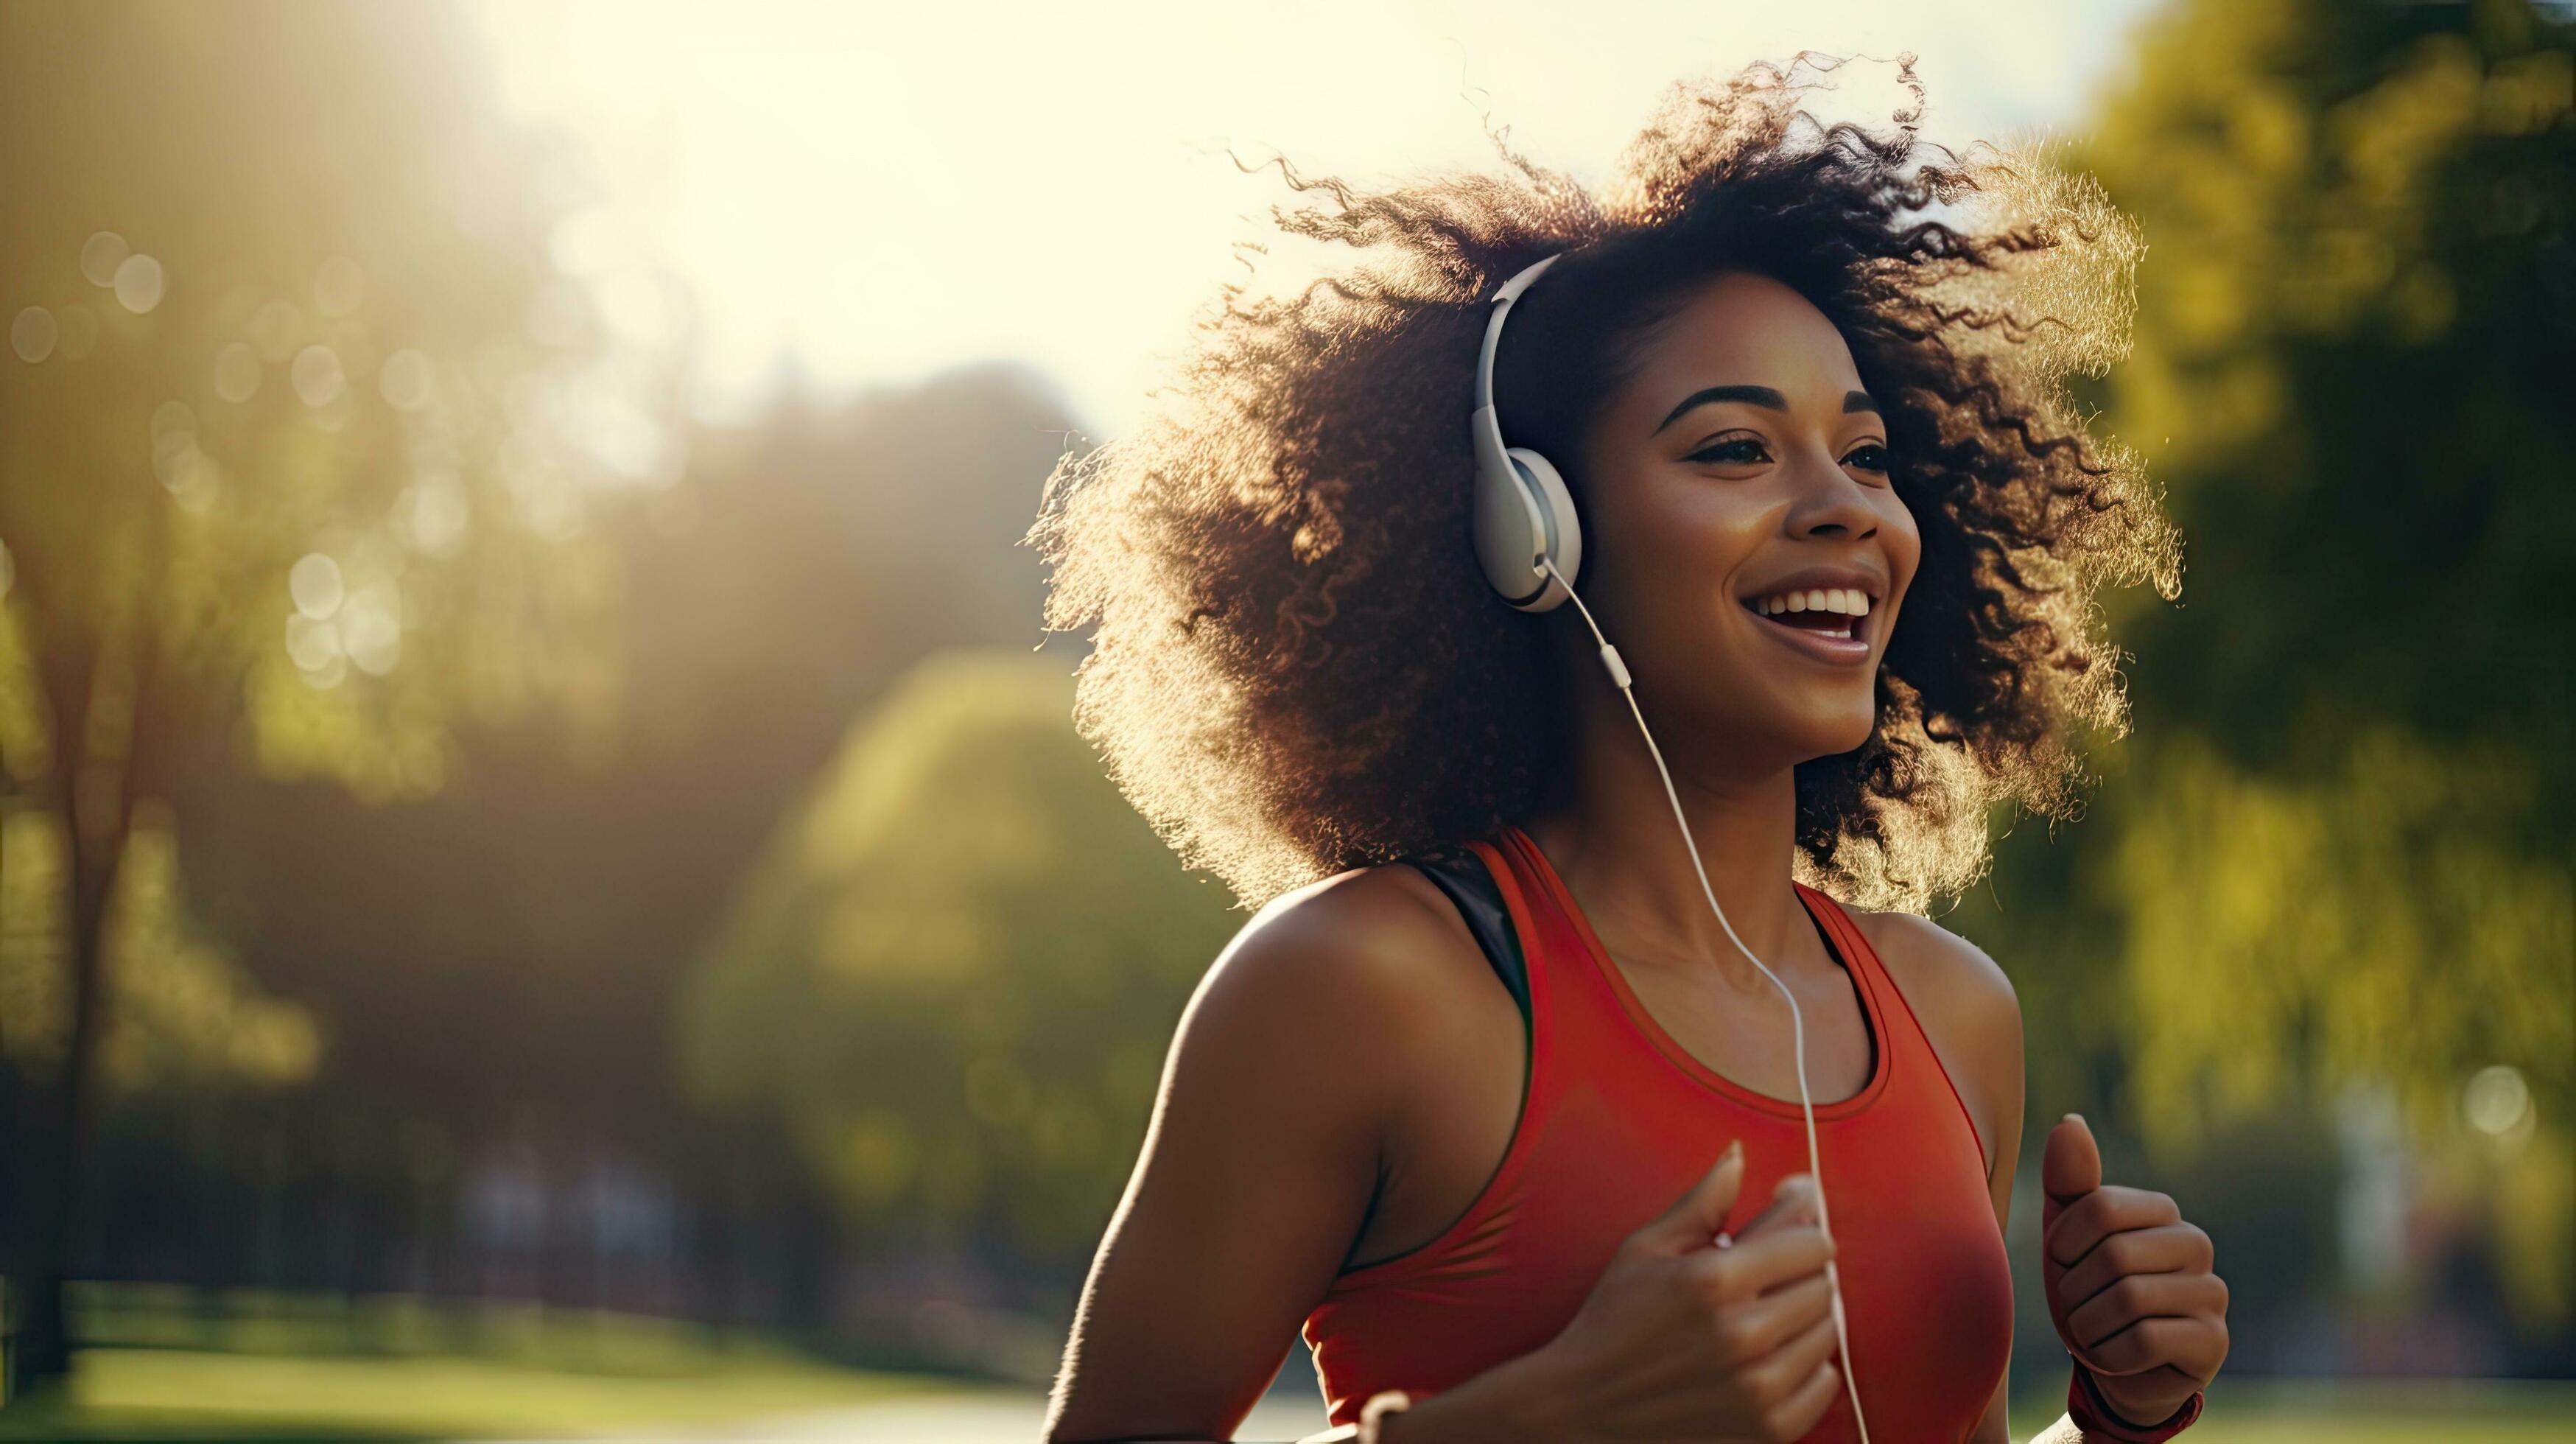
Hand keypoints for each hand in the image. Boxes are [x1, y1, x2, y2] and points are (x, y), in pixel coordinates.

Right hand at [1529, 1141, 1845, 1442]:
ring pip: (1827, 1333)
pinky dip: (1807, 1367)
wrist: (1584, 1408)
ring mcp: (1759, 1388)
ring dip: (1804, 1320)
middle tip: (1768, 1275)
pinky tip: (1769, 1357)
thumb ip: (1702, 1202)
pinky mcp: (1767, 1429)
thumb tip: (1738, 1154)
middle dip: (1801, 1272)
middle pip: (1824, 1285)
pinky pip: (1824, 1382)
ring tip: (1762, 1316)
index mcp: (1715, 1279)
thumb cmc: (1611, 1322)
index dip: (1805, 1228)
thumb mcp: (1645, 1249)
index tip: (1792, 1228)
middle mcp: (1744, 1333)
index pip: (1811, 1242)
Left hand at [2041, 1114, 2229, 1427]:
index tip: (2066, 1264)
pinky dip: (2112, 1354)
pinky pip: (2145, 1340)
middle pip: (2113, 1255)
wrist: (2115, 1368)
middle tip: (2081, 1306)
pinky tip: (2117, 1356)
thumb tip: (2070, 1120)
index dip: (2063, 1243)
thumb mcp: (2068, 1237)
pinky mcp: (2213, 1340)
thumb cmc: (2090, 1292)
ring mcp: (2212, 1292)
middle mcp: (2196, 1243)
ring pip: (2128, 1298)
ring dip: (2090, 1324)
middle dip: (2075, 1290)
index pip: (2097, 1206)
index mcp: (2161, 1211)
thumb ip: (2068, 1181)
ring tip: (2097, 1330)